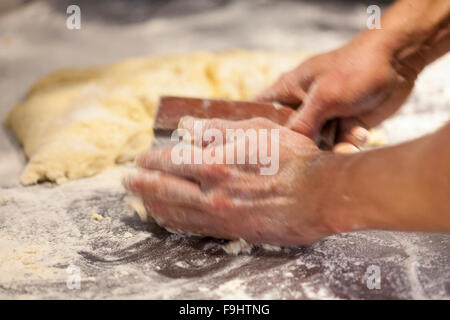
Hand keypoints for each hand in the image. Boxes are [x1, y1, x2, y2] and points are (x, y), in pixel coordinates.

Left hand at [122, 117, 339, 245]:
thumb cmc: (294, 159)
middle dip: (141, 184)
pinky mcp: (233, 231)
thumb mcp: (258, 131)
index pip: (170, 161)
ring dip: (152, 205)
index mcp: (216, 163)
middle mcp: (212, 193)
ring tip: (140, 200)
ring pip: (174, 213)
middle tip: (128, 181)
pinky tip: (167, 220)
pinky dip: (175, 223)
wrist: (322, 195)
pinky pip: (195, 229)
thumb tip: (190, 127)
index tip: (141, 159)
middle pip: (163, 190)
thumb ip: (221, 129)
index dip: (151, 160)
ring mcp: (221, 216)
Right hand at [256, 36, 416, 145]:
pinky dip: (349, 143)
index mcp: (288, 91)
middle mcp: (302, 106)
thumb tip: (290, 150)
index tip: (254, 149)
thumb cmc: (355, 69)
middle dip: (299, 148)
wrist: (398, 62)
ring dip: (331, 148)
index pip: (259, 110)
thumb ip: (303, 124)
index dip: (254, 129)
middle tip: (308, 154)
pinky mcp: (344, 126)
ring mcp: (323, 117)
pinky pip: (339, 146)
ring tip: (346, 138)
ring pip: (316, 146)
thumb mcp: (324, 97)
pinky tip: (360, 132)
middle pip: (288, 136)